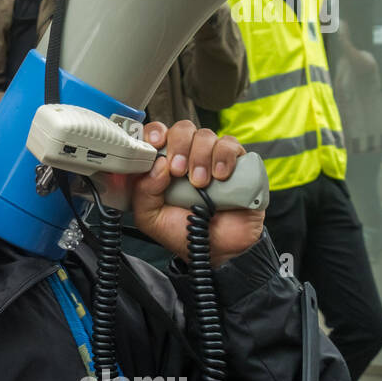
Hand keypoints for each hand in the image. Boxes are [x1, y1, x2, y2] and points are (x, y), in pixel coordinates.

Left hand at [130, 121, 264, 268]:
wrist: (217, 251)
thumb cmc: (182, 232)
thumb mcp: (151, 218)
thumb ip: (144, 192)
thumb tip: (156, 164)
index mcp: (164, 164)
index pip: (157, 134)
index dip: (155, 133)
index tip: (154, 144)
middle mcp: (188, 156)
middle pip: (183, 129)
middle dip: (178, 145)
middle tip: (177, 170)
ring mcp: (213, 158)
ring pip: (206, 135)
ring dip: (200, 156)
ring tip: (200, 183)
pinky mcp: (237, 164)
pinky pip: (231, 145)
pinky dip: (223, 157)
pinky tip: (220, 176)